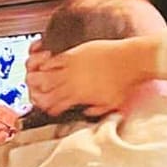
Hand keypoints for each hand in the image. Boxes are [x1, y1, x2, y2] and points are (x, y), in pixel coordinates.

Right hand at [25, 37, 153, 116]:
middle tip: (36, 93)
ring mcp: (71, 68)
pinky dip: (45, 62)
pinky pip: (52, 60)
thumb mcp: (111, 104)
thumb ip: (96, 110)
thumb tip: (86, 112)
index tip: (48, 108)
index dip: (48, 108)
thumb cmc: (125, 83)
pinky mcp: (74, 54)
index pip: (54, 106)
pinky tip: (43, 63)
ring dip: (37, 78)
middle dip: (36, 93)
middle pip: (44, 91)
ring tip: (33, 78)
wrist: (133, 61)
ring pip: (43, 76)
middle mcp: (70, 84)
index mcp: (77, 97)